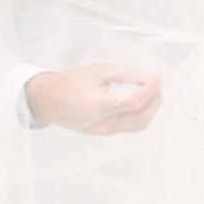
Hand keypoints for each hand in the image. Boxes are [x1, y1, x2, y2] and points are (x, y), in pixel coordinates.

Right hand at [24, 63, 162, 134]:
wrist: (47, 101)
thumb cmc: (70, 83)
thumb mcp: (96, 71)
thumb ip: (123, 73)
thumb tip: (147, 78)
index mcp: (99, 106)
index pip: (134, 101)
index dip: (150, 89)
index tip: (156, 76)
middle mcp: (104, 123)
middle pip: (141, 117)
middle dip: (155, 99)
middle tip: (156, 82)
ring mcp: (105, 131)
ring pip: (139, 124)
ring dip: (151, 108)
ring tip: (151, 90)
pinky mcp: (105, 132)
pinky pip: (131, 126)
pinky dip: (142, 113)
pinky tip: (140, 99)